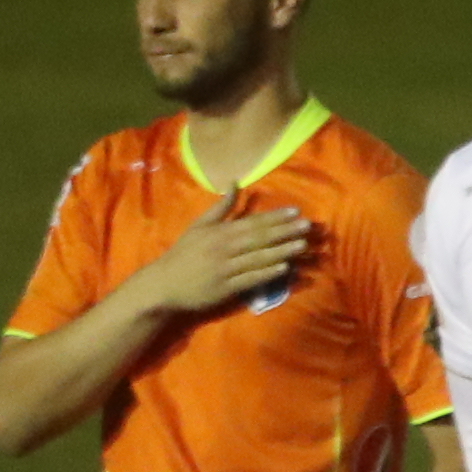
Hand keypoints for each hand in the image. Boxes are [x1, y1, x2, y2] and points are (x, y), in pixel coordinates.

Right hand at [137, 190, 311, 317]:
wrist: (164, 284)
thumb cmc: (184, 253)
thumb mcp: (199, 226)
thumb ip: (221, 207)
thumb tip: (235, 183)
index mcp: (219, 232)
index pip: (252, 222)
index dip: (275, 216)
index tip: (296, 211)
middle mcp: (224, 248)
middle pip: (258, 238)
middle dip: (284, 231)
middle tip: (308, 225)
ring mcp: (226, 268)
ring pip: (258, 258)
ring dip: (282, 251)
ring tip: (303, 245)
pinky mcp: (227, 288)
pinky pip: (251, 279)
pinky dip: (267, 273)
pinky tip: (285, 268)